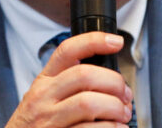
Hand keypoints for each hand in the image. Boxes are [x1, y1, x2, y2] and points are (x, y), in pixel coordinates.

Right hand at [5, 32, 133, 127]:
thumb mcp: (44, 97)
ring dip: (115, 109)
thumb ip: (69, 83)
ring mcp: (49, 120)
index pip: (67, 50)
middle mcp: (44, 98)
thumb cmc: (35, 124)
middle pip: (84, 75)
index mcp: (44, 81)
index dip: (94, 41)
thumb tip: (110, 79)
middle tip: (125, 95)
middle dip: (114, 83)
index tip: (116, 42)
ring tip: (123, 115)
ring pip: (88, 104)